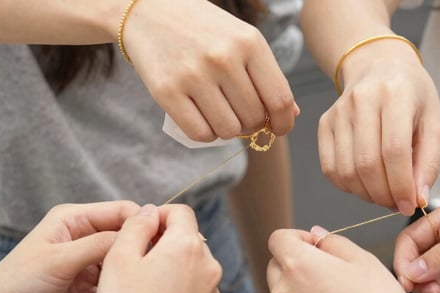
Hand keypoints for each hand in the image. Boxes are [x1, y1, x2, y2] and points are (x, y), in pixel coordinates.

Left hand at [0, 201, 140, 292]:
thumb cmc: (15, 284)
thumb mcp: (60, 260)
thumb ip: (100, 243)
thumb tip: (139, 227)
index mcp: (73, 220)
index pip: (120, 211)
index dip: (143, 223)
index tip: (162, 240)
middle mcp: (81, 238)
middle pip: (124, 237)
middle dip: (138, 251)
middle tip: (153, 268)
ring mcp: (84, 264)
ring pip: (120, 264)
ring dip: (127, 275)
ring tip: (133, 288)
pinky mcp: (85, 289)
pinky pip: (112, 287)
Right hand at [96, 204, 221, 292]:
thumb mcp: (119, 258)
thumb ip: (136, 225)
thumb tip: (150, 211)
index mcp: (188, 246)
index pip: (180, 211)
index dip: (157, 215)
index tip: (138, 232)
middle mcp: (209, 265)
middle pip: (188, 237)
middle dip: (163, 242)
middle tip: (133, 261)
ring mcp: (212, 291)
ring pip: (191, 264)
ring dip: (170, 265)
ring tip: (141, 287)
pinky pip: (193, 289)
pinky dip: (176, 289)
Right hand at [126, 0, 298, 140]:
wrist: (149, 11)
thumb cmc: (203, 29)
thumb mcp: (242, 40)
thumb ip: (267, 75)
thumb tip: (290, 113)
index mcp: (249, 42)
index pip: (279, 99)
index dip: (283, 122)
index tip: (278, 129)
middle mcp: (223, 58)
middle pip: (253, 118)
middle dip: (251, 123)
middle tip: (239, 112)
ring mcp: (194, 75)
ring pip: (228, 130)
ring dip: (228, 129)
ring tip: (219, 112)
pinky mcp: (167, 91)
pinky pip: (199, 134)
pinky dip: (205, 133)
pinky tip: (202, 117)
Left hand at [267, 227, 421, 292]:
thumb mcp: (363, 259)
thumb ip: (332, 241)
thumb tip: (316, 236)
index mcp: (298, 264)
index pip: (278, 239)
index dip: (298, 238)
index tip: (315, 247)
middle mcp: (282, 292)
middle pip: (276, 267)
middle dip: (296, 264)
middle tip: (328, 275)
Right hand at [319, 39, 439, 214]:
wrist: (379, 65)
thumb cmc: (411, 94)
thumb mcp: (433, 123)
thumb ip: (428, 162)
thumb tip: (418, 198)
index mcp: (395, 94)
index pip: (394, 150)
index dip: (401, 185)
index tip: (409, 205)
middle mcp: (362, 100)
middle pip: (367, 164)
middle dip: (384, 195)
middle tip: (397, 204)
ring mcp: (338, 112)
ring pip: (346, 170)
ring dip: (366, 194)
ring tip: (383, 195)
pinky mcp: (324, 123)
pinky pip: (330, 168)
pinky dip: (348, 186)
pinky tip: (365, 185)